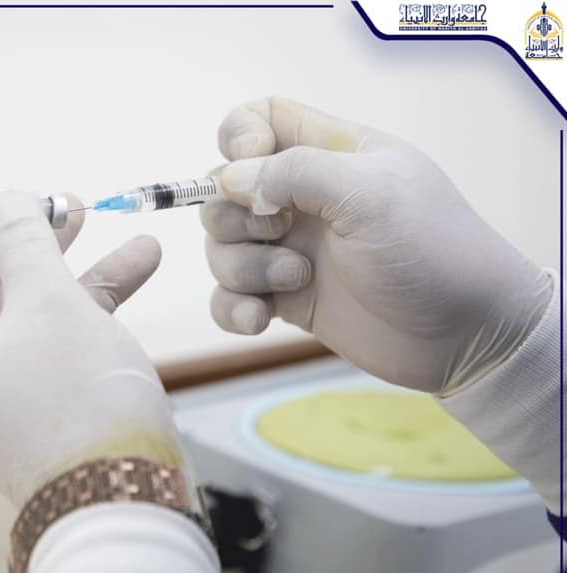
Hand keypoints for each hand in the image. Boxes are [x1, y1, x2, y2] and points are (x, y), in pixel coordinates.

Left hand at [0, 192, 183, 505]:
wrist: (123, 506)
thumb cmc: (78, 402)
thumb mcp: (49, 304)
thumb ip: (24, 242)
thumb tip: (2, 196)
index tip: (22, 202)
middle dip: (36, 247)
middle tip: (75, 210)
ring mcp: (12, 400)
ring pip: (40, 320)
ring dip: (84, 277)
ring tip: (137, 243)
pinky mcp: (54, 414)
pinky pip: (66, 350)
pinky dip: (98, 315)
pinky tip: (142, 280)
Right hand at [202, 96, 552, 394]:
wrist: (465, 336)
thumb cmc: (431, 253)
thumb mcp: (370, 194)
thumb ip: (296, 173)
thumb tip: (230, 179)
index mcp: (331, 155)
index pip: (262, 119)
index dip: (239, 136)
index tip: (246, 168)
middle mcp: (305, 199)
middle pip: (226, 190)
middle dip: (232, 216)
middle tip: (278, 233)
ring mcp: (293, 250)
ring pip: (223, 247)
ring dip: (243, 267)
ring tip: (296, 281)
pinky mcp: (288, 300)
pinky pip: (230, 298)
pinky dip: (232, 309)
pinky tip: (259, 319)